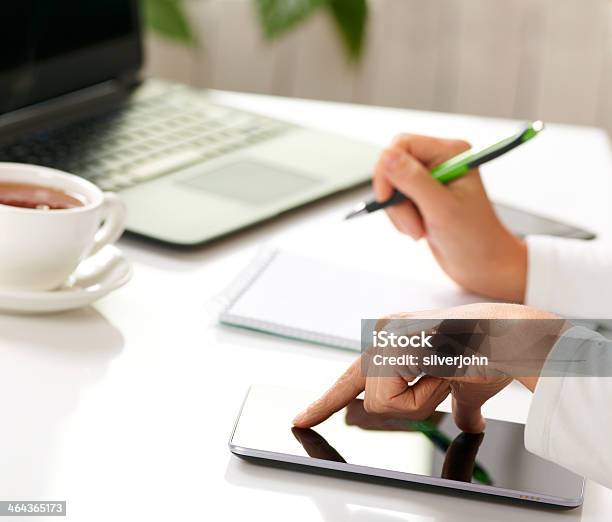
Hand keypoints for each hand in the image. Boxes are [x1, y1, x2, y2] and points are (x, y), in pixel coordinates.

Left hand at [293, 304, 565, 432]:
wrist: (511, 338)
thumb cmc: (492, 357)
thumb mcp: (465, 388)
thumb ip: (456, 406)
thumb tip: (469, 424)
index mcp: (395, 341)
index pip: (352, 379)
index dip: (327, 402)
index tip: (302, 418)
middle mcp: (382, 334)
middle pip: (373, 402)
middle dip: (413, 403)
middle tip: (446, 376)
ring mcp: (382, 335)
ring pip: (380, 405)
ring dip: (421, 400)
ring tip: (448, 371)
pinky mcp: (386, 342)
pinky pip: (391, 399)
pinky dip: (423, 397)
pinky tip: (443, 368)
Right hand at [373, 134, 526, 301]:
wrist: (483, 265)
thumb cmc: (475, 238)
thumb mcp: (442, 208)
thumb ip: (413, 180)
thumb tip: (387, 156)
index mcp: (451, 153)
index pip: (402, 144)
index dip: (388, 169)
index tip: (387, 197)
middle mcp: (440, 161)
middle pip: (393, 166)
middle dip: (396, 197)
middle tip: (411, 222)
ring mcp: (430, 180)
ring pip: (391, 186)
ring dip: (399, 213)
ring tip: (420, 229)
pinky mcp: (422, 197)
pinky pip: (395, 201)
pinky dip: (401, 218)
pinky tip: (419, 229)